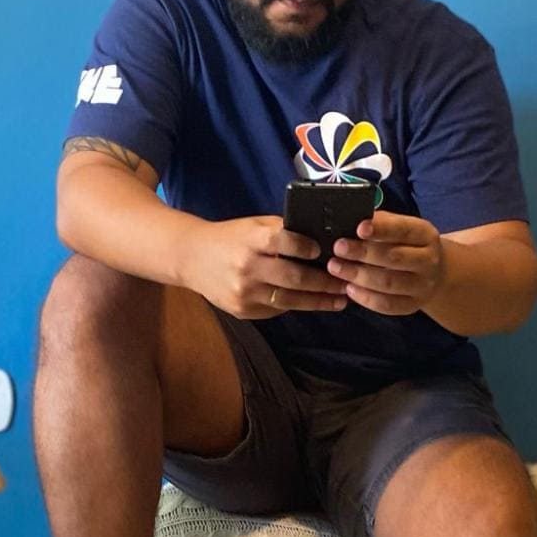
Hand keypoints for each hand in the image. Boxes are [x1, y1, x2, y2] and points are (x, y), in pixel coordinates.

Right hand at [183, 215, 346, 318]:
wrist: (191, 258)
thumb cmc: (230, 237)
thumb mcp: (253, 225)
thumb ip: (282, 231)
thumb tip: (321, 239)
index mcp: (250, 240)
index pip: (283, 242)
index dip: (306, 247)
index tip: (323, 250)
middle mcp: (247, 268)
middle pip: (293, 277)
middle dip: (324, 282)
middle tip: (345, 283)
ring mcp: (244, 293)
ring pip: (289, 300)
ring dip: (318, 301)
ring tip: (339, 300)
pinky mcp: (242, 310)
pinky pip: (276, 310)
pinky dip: (295, 305)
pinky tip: (312, 302)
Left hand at [326, 212, 444, 314]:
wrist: (433, 273)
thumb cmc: (407, 244)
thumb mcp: (401, 227)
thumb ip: (381, 223)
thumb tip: (353, 219)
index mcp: (425, 235)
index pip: (403, 230)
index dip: (381, 229)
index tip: (359, 228)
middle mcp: (428, 261)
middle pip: (394, 258)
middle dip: (363, 253)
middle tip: (338, 248)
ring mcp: (422, 286)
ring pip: (388, 283)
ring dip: (359, 276)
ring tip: (336, 268)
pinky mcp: (412, 305)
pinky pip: (387, 305)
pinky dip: (365, 298)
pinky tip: (349, 289)